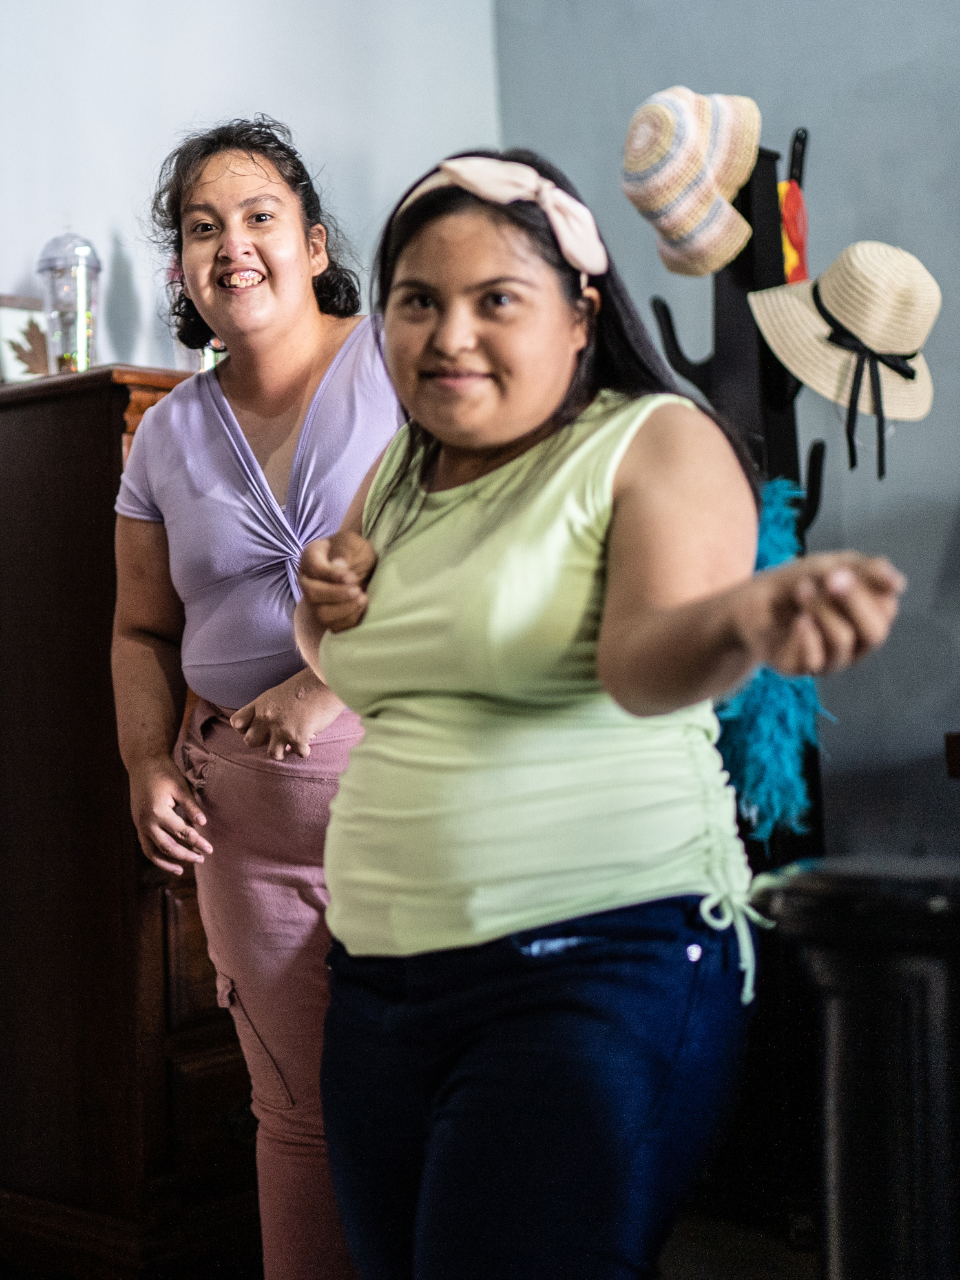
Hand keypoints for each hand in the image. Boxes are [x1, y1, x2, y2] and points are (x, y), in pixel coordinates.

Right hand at [129, 755, 211, 875]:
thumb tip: (203, 824)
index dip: (198, 842)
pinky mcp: (137, 824)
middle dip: (185, 855)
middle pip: (167, 847)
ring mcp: (139, 824)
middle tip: (202, 859)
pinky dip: (156, 855)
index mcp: (158, 812)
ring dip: (167, 862)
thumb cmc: (165, 773)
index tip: (210, 849)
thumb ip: (191, 807)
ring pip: (152, 852)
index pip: (183, 833)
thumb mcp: (181, 788)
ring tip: (181, 870)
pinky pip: (145, 846)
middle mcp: (146, 822)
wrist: (143, 763)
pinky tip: (168, 859)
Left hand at [229, 668, 344, 759]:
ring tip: (291, 745)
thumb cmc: (308, 683)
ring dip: (283, 751)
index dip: (246, 728)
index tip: (259, 727)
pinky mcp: (298, 737)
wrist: (327, 680)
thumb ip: (270, 708)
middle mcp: (267, 717)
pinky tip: (308, 742)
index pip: (237, 723)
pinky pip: (298, 753)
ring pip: (272, 754)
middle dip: (263, 742)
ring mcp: (281, 728)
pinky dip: (304, 750)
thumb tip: (271, 727)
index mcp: (261, 704)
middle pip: (250, 742)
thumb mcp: (280, 692)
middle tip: (277, 737)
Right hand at [298, 531, 377, 633]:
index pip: (314, 568)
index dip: (332, 575)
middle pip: (311, 593)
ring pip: (320, 613)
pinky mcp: (326, 616)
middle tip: (357, 589)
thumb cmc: (356, 551)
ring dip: (344, 609)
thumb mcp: (353, 542)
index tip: (352, 577)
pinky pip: (333, 626)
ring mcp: (314, 601)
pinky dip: (350, 620)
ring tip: (363, 599)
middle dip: (337, 594)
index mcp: (310, 556)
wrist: (363, 567)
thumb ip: (345, 549)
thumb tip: (339, 565)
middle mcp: (307, 580)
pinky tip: (361, 608)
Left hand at [743, 552, 904, 675]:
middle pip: (876, 632)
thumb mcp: (832, 566)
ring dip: (821, 609)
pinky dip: (806, 633)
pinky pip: (815, 658)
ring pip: (843, 640)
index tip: (840, 567)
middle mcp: (855, 645)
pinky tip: (797, 619)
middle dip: (853, 600)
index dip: (867, 587)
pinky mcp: (801, 670)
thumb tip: (899, 584)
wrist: (752, 600)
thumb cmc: (798, 582)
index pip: (887, 609)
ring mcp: (830, 661)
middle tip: (829, 576)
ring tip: (801, 588)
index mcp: (868, 619)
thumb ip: (866, 571)